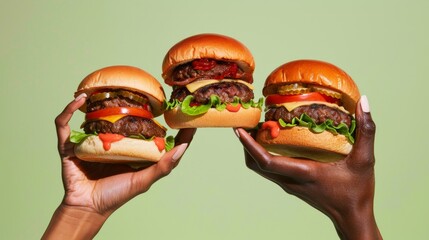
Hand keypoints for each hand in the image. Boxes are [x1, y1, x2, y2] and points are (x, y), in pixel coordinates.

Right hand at [43, 94, 195, 238]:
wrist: (87, 207)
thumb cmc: (116, 195)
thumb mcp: (143, 180)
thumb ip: (163, 166)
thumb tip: (182, 147)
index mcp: (130, 147)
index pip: (150, 129)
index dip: (162, 119)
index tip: (180, 107)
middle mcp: (112, 139)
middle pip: (122, 114)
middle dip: (131, 99)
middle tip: (146, 86)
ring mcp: (91, 140)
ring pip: (95, 113)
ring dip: (99, 99)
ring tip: (111, 85)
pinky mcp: (71, 144)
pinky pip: (65, 123)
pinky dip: (69, 111)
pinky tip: (81, 101)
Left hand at [235, 96, 381, 239]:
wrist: (352, 217)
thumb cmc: (357, 191)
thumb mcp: (365, 160)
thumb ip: (366, 130)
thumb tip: (364, 101)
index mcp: (303, 173)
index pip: (266, 161)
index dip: (249, 145)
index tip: (239, 129)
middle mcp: (290, 180)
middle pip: (255, 164)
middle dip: (245, 144)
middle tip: (244, 121)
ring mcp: (288, 185)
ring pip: (259, 168)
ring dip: (252, 149)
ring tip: (254, 127)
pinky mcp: (290, 185)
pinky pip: (268, 169)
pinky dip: (262, 154)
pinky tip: (271, 139)